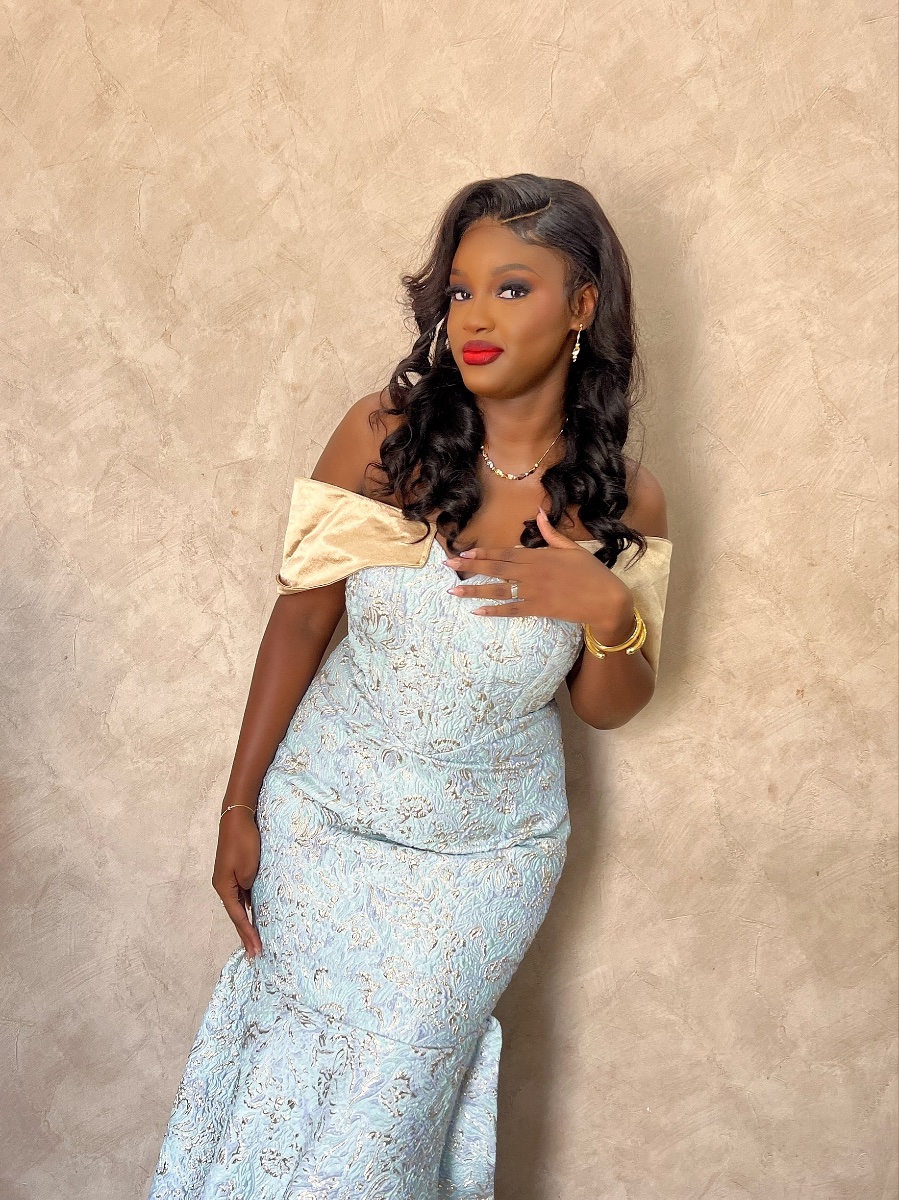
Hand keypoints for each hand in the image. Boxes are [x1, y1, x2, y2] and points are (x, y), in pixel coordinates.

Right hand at [212, 807, 262, 958]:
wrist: (237, 819)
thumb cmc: (244, 843)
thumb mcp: (249, 869)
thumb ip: (249, 887)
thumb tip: (249, 895)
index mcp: (224, 888)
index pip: (238, 917)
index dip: (247, 934)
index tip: (256, 950)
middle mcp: (223, 886)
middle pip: (236, 914)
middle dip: (245, 933)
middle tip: (255, 952)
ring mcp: (228, 878)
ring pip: (239, 905)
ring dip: (247, 921)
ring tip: (254, 939)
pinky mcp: (235, 870)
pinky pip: (242, 894)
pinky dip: (248, 906)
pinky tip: (254, 914)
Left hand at [445, 507, 634, 640]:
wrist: (606, 599)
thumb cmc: (592, 572)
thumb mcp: (572, 548)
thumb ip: (552, 533)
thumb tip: (539, 512)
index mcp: (539, 556)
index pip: (505, 553)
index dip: (483, 553)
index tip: (464, 553)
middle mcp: (532, 572)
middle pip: (496, 569)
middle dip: (470, 567)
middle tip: (447, 566)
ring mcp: (534, 591)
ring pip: (499, 590)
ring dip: (475, 590)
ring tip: (453, 591)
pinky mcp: (539, 609)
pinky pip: (512, 610)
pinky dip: (494, 611)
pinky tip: (477, 612)